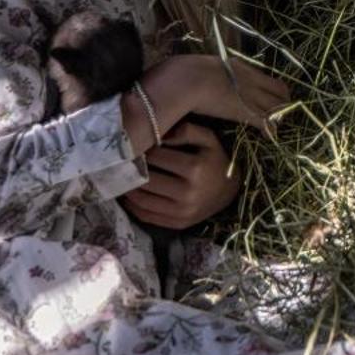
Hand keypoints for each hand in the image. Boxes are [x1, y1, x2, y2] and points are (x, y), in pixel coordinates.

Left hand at [121, 119, 239, 228]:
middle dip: (133, 170)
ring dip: (129, 188)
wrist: (230, 192)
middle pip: (146, 179)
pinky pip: (146, 216)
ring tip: (124, 178)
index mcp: (195, 168)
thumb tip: (161, 137)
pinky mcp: (177, 223)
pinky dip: (133, 206)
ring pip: (142, 199)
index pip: (156, 157)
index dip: (144, 150)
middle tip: (126, 163)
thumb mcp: (208, 139)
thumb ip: (187, 131)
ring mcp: (182, 212)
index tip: (139, 147)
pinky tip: (130, 195)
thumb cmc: (216, 161)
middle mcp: (187, 192)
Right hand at [162, 54, 290, 132]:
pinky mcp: (246, 112)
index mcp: (240, 67)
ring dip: (278, 115)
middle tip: (280, 113)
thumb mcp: (201, 66)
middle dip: (283, 101)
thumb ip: (207, 72)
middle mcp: (251, 79)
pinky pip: (267, 122)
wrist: (187, 79)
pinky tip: (269, 136)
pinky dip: (270, 130)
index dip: (273, 89)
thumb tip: (199, 75)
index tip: (270, 97)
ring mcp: (251, 95)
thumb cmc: (185, 72)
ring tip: (275, 124)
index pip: (266, 77)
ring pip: (278, 105)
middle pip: (280, 90)